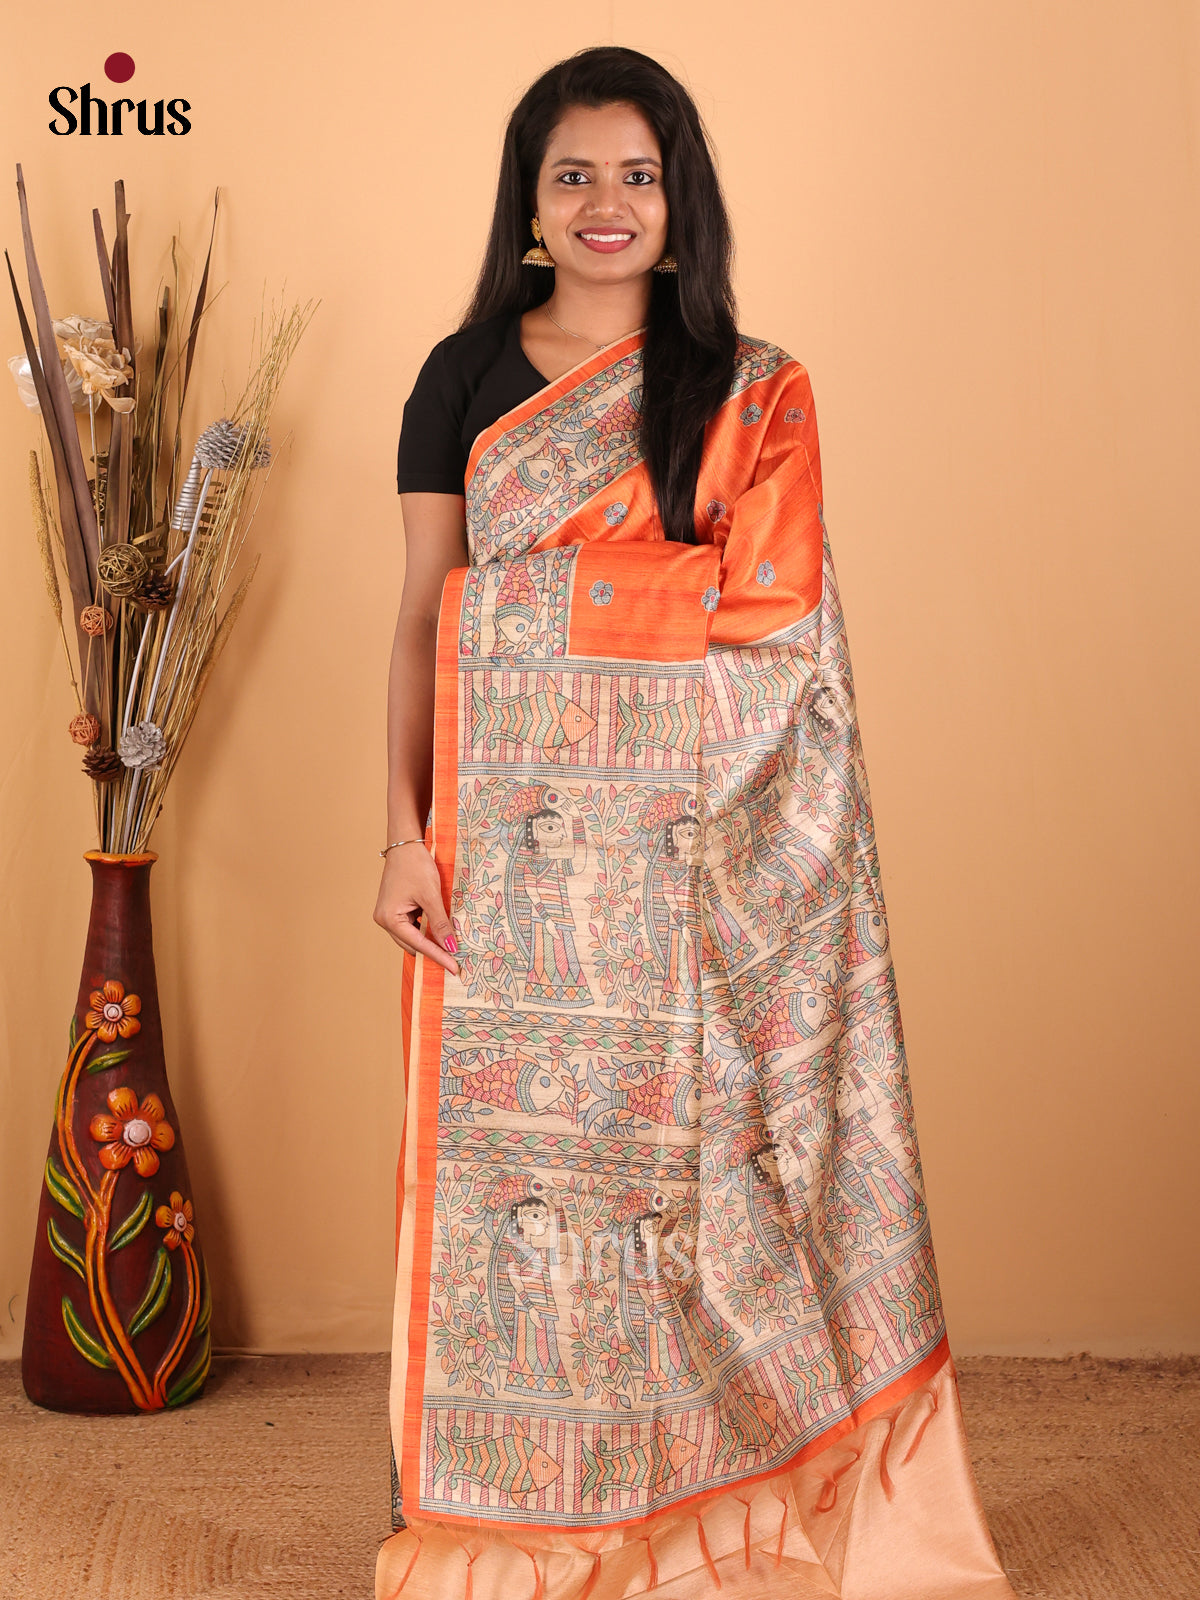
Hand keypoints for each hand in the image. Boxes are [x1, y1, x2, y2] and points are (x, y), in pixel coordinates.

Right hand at [373, 843, 459, 975]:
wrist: (405, 843)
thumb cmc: (415, 865)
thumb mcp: (431, 895)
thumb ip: (440, 922)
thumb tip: (451, 946)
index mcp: (389, 918)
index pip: (418, 944)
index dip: (438, 956)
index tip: (454, 967)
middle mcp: (384, 920)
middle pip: (412, 944)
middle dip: (433, 950)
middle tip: (456, 960)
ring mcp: (389, 914)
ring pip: (413, 936)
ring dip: (430, 939)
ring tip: (451, 945)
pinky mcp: (396, 909)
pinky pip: (412, 925)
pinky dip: (426, 928)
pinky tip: (440, 929)